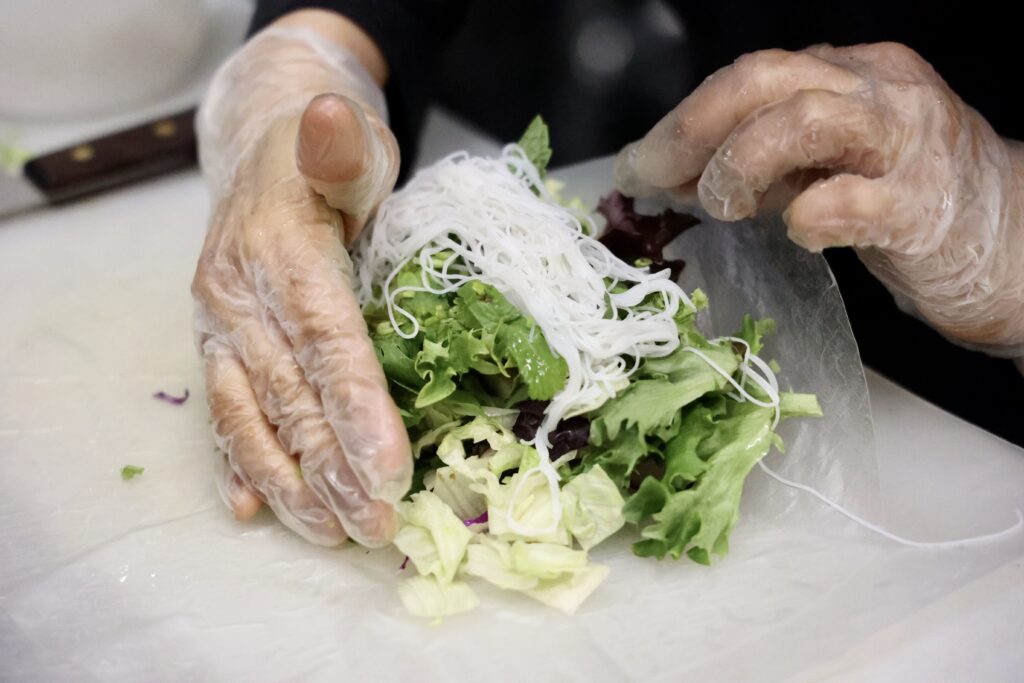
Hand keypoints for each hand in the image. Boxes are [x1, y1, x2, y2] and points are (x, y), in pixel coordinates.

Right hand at [192, 23, 409, 546]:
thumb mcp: (344, 139)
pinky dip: (240, 462)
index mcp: (278, 249)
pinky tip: (256, 509)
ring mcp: (220, 327)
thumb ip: (340, 147)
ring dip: (291, 482)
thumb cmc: (323, 154)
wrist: (262, 150)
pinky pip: (224, 411)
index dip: (355, 405)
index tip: (388, 469)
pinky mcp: (218, 347)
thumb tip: (332, 121)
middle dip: (334, 467)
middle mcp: (237, 295)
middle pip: (290, 394)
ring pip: (251, 417)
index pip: (323, 338)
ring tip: (333, 532)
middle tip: (376, 526)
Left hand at [616, 42, 1023, 350]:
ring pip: (806, 117)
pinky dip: (811, 214)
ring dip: (740, 162)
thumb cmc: (909, 204)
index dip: (680, 122)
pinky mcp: (924, 206)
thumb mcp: (822, 170)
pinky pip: (855, 200)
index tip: (635, 167)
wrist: (1010, 243)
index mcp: (845, 75)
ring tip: (722, 204)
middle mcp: (875, 91)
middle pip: (764, 78)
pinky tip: (798, 230)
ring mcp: (904, 143)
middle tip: (654, 180)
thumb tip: (675, 179)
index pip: (746, 77)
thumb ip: (758, 167)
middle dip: (691, 131)